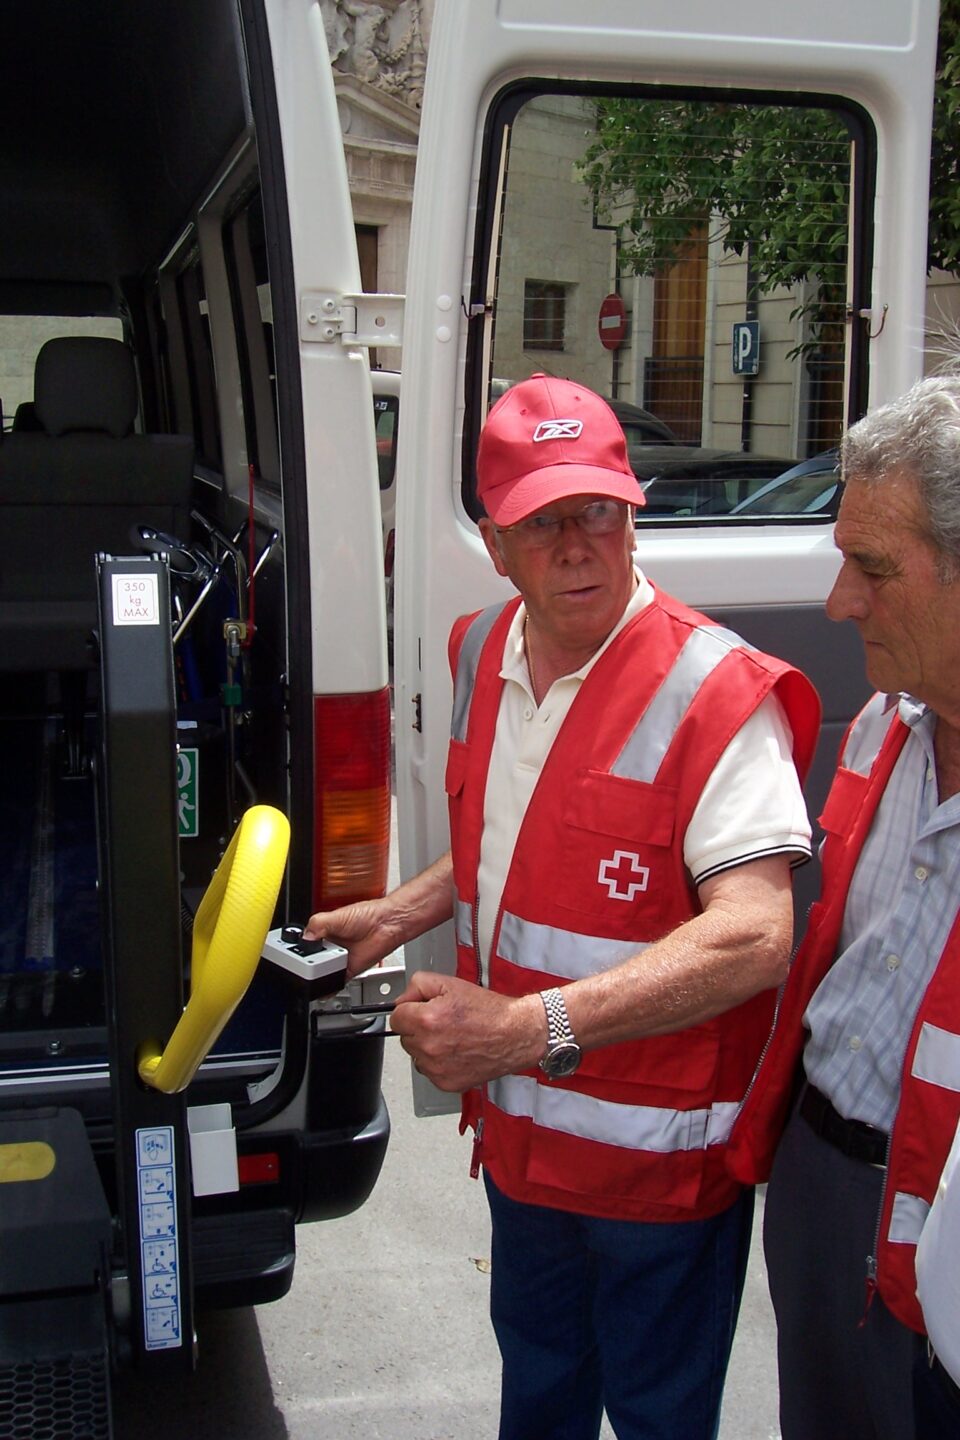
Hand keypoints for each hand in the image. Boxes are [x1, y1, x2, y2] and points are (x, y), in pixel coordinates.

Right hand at [303, 899, 396, 978]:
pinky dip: (329, 987)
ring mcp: (339, 959)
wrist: (387, 924)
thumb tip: (304, 937)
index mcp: (322, 932)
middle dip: (309, 965)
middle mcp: (329, 947)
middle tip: (311, 962)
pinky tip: (325, 987)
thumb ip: (318, 924)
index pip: (304, 944)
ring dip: (319, 975)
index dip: (298, 950)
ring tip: (322, 968)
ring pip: (322, 973)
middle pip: (311, 961)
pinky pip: (336, 982)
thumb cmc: (367, 915)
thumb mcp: (337, 915)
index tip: (296, 955)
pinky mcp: (348, 970)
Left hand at [389, 971, 546, 1090]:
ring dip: (427, 1047)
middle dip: (418, 1028)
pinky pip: (429, 1071)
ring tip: (452, 1036)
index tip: (421, 1010)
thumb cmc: (488, 1011)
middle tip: (443, 1021)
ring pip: (416, 1056)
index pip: (395, 1018)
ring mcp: (437, 1069)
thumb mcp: (450, 983)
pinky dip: (439, 1063)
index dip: (410, 1010)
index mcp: (427, 1020)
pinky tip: (457, 1051)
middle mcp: (429, 1047)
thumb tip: (402, 1000)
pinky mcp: (446, 1083)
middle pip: (405, 1038)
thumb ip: (417, 985)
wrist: (515, 1034)